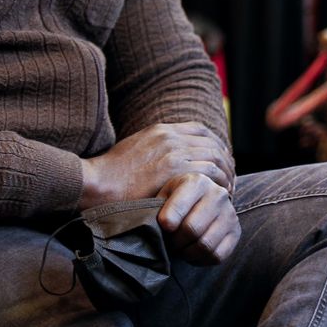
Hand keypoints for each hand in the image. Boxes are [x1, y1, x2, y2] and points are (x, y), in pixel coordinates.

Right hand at [79, 121, 233, 208]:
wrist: (96, 183)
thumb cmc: (110, 175)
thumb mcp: (133, 150)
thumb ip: (153, 149)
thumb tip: (166, 160)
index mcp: (160, 130)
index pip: (200, 130)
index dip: (215, 145)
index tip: (220, 162)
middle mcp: (170, 136)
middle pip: (212, 143)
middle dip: (226, 161)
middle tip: (229, 180)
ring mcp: (173, 152)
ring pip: (216, 158)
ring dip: (226, 175)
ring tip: (227, 192)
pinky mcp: (174, 171)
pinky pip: (209, 174)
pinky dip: (219, 185)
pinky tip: (219, 197)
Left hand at [156, 172, 239, 264]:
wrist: (204, 200)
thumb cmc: (177, 198)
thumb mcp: (165, 193)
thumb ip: (158, 205)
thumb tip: (157, 225)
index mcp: (197, 181)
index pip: (179, 207)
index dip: (167, 223)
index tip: (163, 228)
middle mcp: (217, 194)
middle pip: (192, 229)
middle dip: (176, 241)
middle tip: (169, 241)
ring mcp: (230, 214)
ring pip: (205, 245)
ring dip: (187, 252)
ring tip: (180, 247)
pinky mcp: (236, 233)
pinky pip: (217, 256)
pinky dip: (201, 259)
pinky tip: (193, 252)